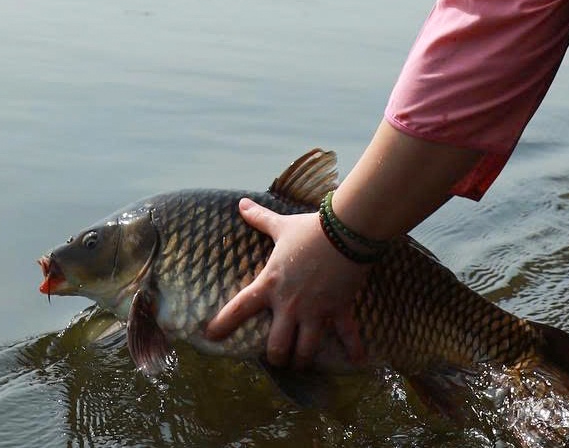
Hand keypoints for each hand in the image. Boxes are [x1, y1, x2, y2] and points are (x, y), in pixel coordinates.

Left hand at [202, 198, 367, 367]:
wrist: (344, 231)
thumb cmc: (309, 229)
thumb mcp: (281, 225)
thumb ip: (260, 218)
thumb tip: (241, 204)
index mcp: (270, 284)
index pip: (239, 308)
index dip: (223, 324)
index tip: (211, 336)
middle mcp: (290, 305)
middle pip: (277, 346)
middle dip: (276, 357)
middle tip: (277, 358)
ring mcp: (315, 311)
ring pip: (306, 350)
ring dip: (303, 360)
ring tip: (301, 364)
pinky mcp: (339, 310)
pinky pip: (347, 335)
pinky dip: (353, 349)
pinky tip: (357, 361)